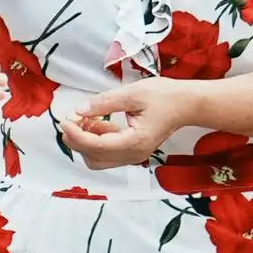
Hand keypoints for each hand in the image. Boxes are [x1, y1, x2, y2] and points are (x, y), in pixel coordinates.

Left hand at [54, 77, 196, 168]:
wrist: (187, 104)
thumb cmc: (166, 97)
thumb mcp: (133, 93)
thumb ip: (104, 102)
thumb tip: (79, 110)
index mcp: (135, 142)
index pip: (96, 146)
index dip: (76, 134)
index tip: (65, 120)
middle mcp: (133, 155)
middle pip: (94, 157)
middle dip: (77, 140)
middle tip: (70, 118)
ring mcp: (133, 156)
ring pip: (98, 158)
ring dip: (85, 141)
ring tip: (82, 118)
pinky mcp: (132, 151)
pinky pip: (107, 153)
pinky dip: (95, 140)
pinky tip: (94, 121)